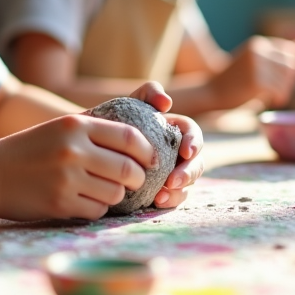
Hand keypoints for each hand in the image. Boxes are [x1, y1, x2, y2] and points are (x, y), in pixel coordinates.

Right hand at [0, 110, 155, 220]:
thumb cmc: (31, 150)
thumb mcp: (61, 128)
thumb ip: (97, 132)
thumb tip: (143, 146)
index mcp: (76, 125)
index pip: (130, 137)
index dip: (147, 151)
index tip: (151, 160)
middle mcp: (74, 150)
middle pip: (129, 169)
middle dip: (138, 178)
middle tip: (135, 181)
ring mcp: (67, 178)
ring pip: (116, 193)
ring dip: (116, 195)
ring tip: (102, 189)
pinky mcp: (60, 204)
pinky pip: (97, 210)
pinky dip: (96, 208)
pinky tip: (83, 201)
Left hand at [127, 82, 203, 208]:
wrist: (98, 141)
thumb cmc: (119, 117)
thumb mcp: (133, 101)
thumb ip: (150, 92)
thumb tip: (167, 103)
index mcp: (178, 132)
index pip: (194, 136)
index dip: (194, 143)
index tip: (186, 152)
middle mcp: (179, 154)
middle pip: (196, 164)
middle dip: (189, 174)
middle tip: (173, 181)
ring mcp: (172, 173)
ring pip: (187, 185)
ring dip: (179, 192)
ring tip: (162, 197)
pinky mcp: (162, 189)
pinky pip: (173, 198)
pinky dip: (169, 201)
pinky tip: (156, 202)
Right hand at [206, 36, 294, 109]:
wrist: (211, 92)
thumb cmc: (234, 80)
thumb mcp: (251, 61)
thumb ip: (271, 58)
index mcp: (258, 43)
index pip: (290, 50)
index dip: (288, 66)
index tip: (280, 78)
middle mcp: (258, 50)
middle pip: (292, 64)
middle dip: (289, 80)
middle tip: (278, 90)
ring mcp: (256, 64)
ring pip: (288, 79)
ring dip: (284, 90)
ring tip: (274, 96)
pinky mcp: (256, 81)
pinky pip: (280, 90)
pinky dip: (280, 97)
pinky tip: (273, 100)